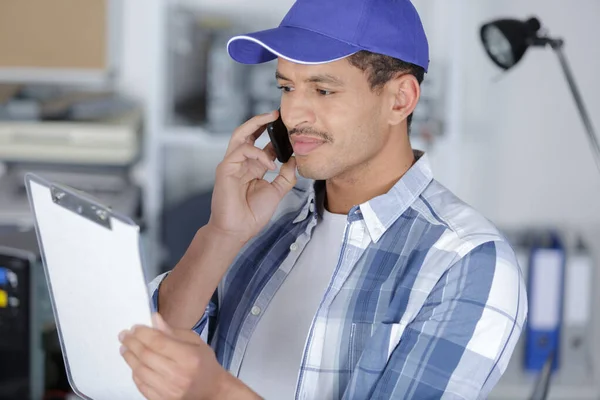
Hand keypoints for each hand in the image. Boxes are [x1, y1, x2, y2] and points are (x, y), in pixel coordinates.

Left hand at [120, 313, 250, 399]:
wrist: (211, 390)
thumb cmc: (204, 363)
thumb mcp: (195, 342)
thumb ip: (173, 331)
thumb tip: (154, 319)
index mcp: (188, 357)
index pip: (158, 342)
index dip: (142, 333)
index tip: (134, 327)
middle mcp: (178, 374)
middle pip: (146, 356)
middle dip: (132, 343)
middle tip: (124, 335)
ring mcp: (169, 390)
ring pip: (140, 371)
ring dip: (129, 357)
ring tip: (125, 348)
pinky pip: (142, 386)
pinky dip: (135, 373)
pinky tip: (133, 364)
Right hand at [207, 110, 296, 242]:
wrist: (236, 231)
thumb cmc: (252, 215)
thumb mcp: (277, 192)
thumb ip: (286, 175)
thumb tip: (296, 160)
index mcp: (253, 168)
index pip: (263, 144)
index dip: (275, 135)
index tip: (290, 128)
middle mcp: (242, 163)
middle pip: (248, 133)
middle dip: (262, 121)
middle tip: (277, 113)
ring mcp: (232, 164)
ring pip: (240, 135)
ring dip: (256, 124)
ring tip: (271, 118)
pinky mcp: (225, 168)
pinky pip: (241, 151)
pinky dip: (257, 153)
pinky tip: (269, 163)